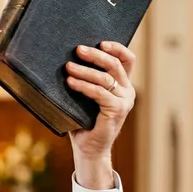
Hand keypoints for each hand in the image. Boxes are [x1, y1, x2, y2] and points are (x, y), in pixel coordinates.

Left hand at [65, 41, 135, 188]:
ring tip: (68, 67)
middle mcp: (127, 91)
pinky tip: (71, 83)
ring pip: (106, 78)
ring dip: (85, 70)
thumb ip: (84, 82)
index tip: (100, 42)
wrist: (88, 149)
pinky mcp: (117, 110)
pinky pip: (100, 93)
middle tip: (78, 50)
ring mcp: (124, 101)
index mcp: (122, 85)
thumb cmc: (83, 123)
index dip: (116, 48)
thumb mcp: (84, 98)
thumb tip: (65, 61)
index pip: (126, 60)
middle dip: (95, 55)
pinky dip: (84, 86)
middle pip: (115, 64)